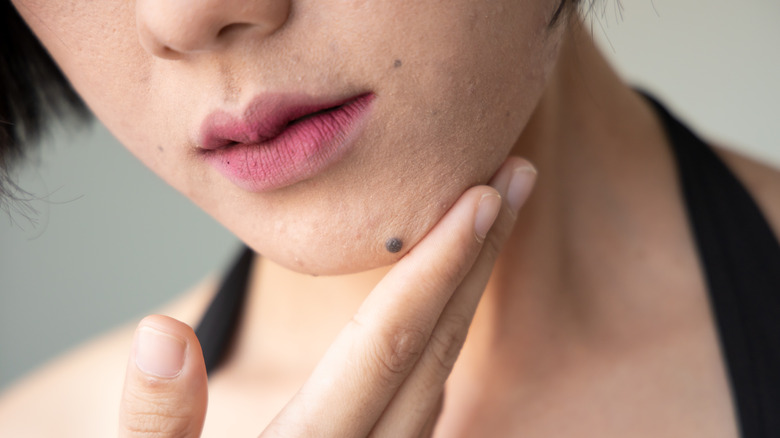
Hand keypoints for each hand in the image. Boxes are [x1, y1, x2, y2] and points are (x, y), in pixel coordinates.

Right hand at [118, 157, 536, 436]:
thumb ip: (157, 424)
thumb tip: (163, 333)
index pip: (392, 341)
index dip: (440, 263)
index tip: (487, 193)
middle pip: (438, 344)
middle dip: (481, 256)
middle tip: (516, 175)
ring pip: (443, 368)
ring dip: (469, 288)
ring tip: (488, 221)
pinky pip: (428, 396)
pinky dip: (444, 334)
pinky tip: (443, 303)